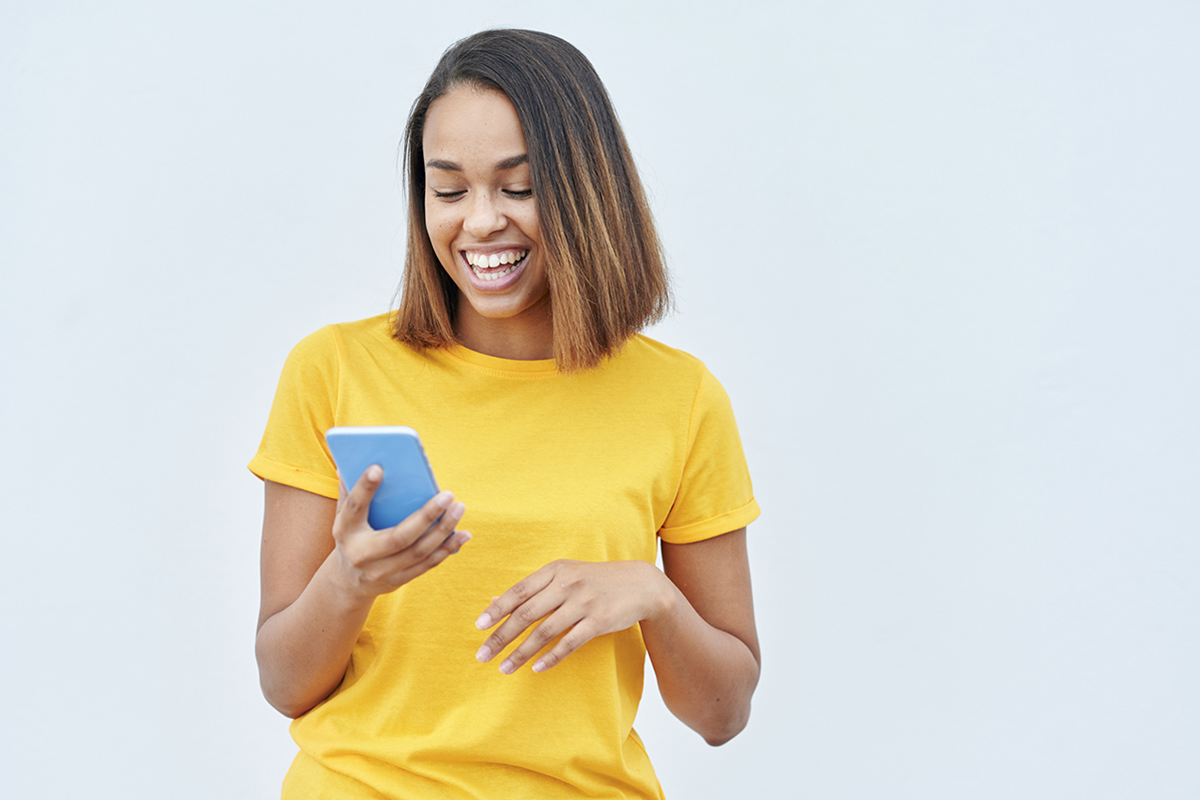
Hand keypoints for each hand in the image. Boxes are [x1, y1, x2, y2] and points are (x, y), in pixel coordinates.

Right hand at [330, 465, 470, 600]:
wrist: (347, 581)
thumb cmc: (352, 535)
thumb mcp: (344, 514)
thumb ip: (350, 491)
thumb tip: (352, 461)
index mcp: (345, 530)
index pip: (355, 507)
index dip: (365, 488)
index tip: (379, 467)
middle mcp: (361, 554)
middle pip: (399, 537)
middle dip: (426, 516)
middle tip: (448, 494)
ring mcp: (381, 571)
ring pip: (418, 552)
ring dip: (443, 531)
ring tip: (459, 508)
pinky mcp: (397, 581)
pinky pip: (426, 565)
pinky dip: (447, 549)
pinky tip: (463, 534)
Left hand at [474, 560, 668, 673]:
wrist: (641, 584)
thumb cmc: (595, 581)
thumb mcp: (565, 576)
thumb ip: (532, 589)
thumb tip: (495, 600)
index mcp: (555, 570)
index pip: (519, 591)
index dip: (497, 610)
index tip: (478, 627)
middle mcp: (567, 584)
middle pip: (526, 614)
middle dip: (501, 637)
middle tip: (482, 655)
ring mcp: (583, 603)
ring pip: (544, 632)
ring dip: (521, 653)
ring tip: (504, 668)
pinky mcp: (599, 621)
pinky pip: (569, 642)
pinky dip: (550, 657)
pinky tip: (536, 668)